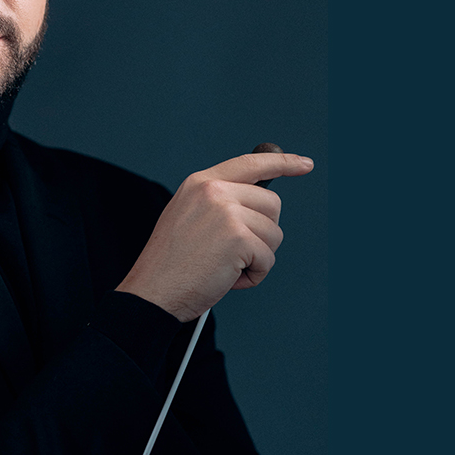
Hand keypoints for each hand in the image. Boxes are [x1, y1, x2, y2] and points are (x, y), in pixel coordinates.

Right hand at [117, 150, 312, 320]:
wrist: (152, 292)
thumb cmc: (169, 265)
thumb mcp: (188, 217)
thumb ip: (219, 203)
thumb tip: (258, 206)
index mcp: (200, 183)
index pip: (250, 164)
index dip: (282, 162)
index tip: (303, 165)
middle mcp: (214, 191)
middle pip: (271, 204)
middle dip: (262, 232)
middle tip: (233, 252)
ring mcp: (226, 212)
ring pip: (274, 233)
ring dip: (257, 257)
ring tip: (225, 267)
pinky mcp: (238, 237)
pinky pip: (268, 258)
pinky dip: (254, 275)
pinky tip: (228, 278)